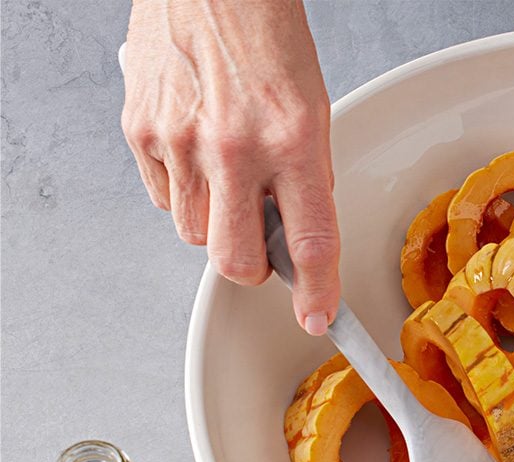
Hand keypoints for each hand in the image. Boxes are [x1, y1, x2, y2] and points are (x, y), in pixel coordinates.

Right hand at [121, 0, 338, 334]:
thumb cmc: (265, 37)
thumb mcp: (311, 108)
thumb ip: (305, 176)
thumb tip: (297, 233)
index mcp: (292, 140)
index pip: (311, 241)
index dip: (318, 293)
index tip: (319, 317)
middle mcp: (234, 146)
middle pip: (236, 260)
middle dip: (253, 267)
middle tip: (263, 244)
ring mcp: (180, 140)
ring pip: (196, 234)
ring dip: (216, 221)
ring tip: (229, 171)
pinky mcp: (140, 131)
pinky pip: (164, 198)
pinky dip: (183, 190)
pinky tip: (197, 151)